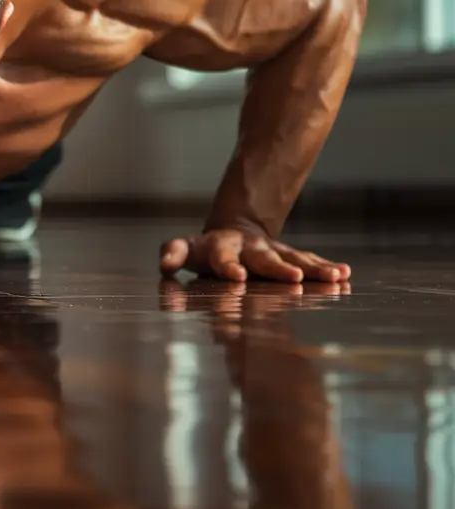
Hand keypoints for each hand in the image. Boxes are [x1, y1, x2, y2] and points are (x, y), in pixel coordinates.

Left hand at [159, 229, 349, 282]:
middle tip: (293, 277)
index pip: (221, 256)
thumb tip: (163, 264)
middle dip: (277, 268)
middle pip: (263, 258)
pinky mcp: (289, 256)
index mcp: (219, 247)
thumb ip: (172, 254)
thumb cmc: (204, 251)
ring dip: (313, 269)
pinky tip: (344, 274)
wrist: (234, 230)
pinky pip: (309, 262)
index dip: (228, 265)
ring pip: (293, 258)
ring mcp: (272, 251)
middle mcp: (248, 247)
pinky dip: (326, 268)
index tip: (237, 277)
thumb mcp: (184, 250)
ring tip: (334, 278)